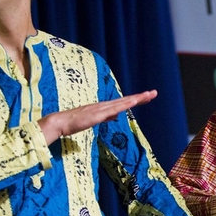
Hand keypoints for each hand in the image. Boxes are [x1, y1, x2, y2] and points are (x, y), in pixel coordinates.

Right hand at [38, 90, 156, 144]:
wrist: (61, 122)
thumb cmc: (76, 122)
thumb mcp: (95, 120)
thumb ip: (106, 117)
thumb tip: (116, 116)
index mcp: (105, 107)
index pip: (124, 102)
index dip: (136, 99)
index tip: (147, 96)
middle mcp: (105, 105)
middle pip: (126, 100)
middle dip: (141, 97)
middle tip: (154, 92)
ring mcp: (101, 108)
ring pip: (122, 103)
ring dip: (136, 99)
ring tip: (148, 95)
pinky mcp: (98, 114)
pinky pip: (114, 109)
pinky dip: (124, 105)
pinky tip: (132, 102)